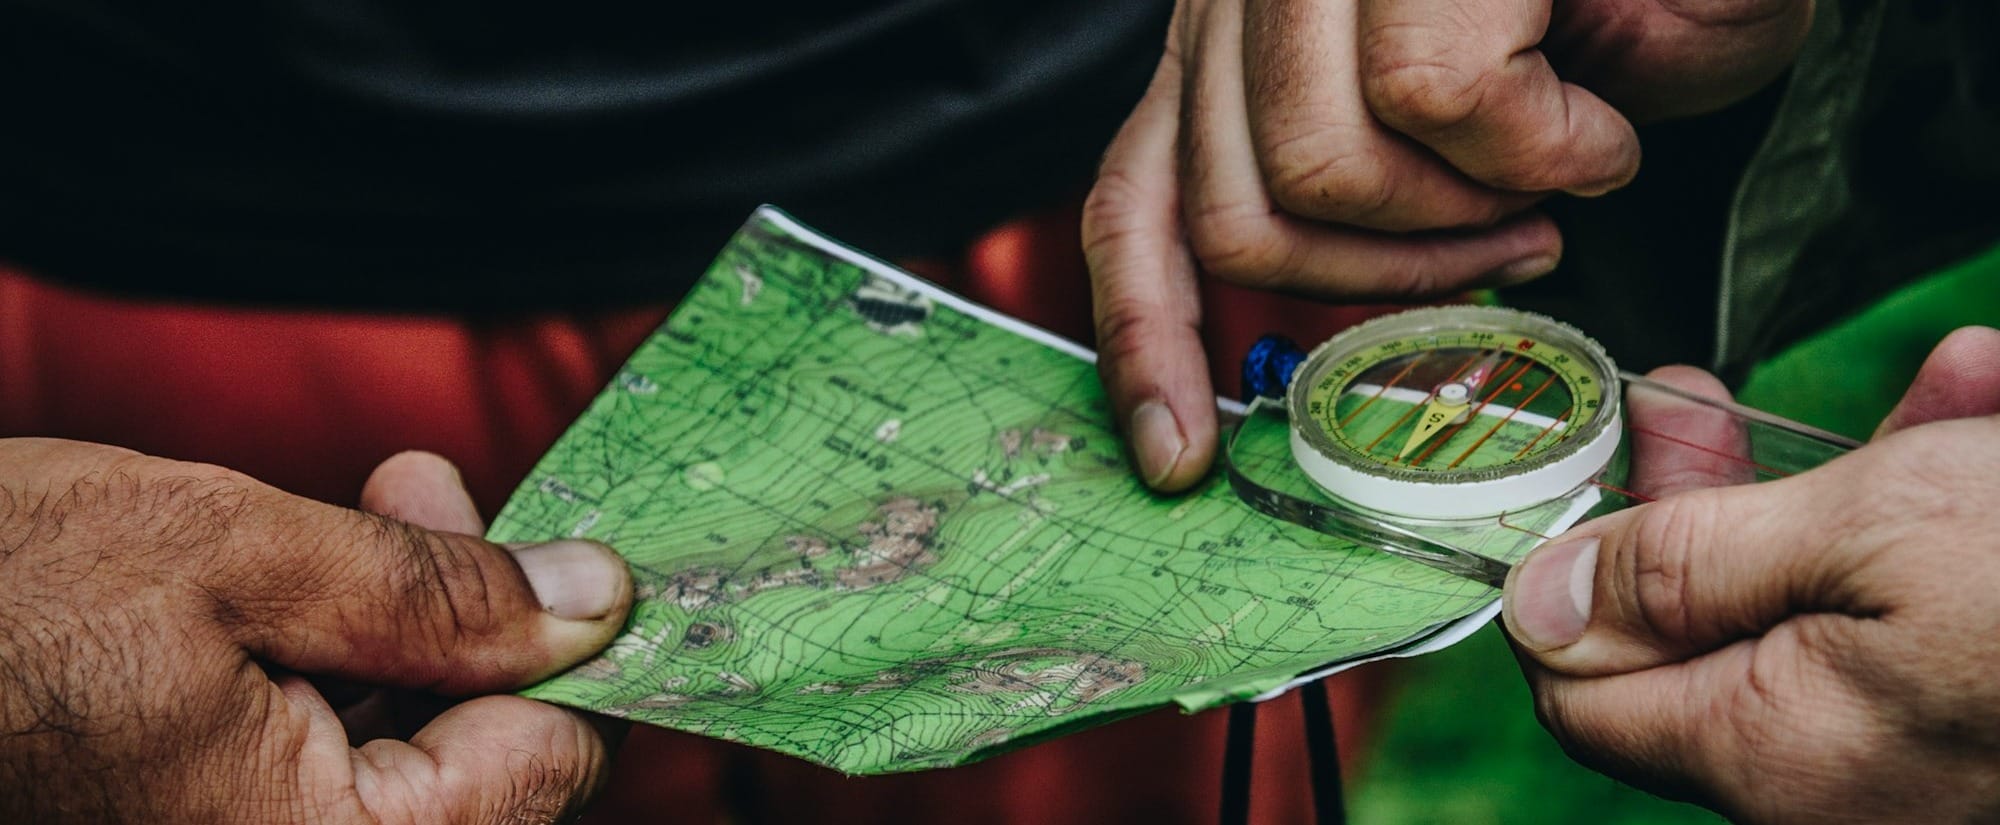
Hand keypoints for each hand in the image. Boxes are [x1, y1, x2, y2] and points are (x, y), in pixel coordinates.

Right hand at [0, 440, 633, 823]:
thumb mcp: (235, 554)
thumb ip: (437, 594)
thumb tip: (594, 604)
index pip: (549, 768)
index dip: (560, 643)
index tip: (544, 545)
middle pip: (486, 772)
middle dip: (478, 623)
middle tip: (423, 496)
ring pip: (410, 768)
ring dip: (412, 637)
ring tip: (370, 516)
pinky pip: (324, 777)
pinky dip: (341, 678)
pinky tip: (311, 586)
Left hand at [1083, 0, 1811, 491]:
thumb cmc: (1627, 6)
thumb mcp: (1467, 117)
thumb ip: (1362, 205)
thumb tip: (1304, 315)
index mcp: (1238, 39)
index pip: (1135, 200)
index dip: (1147, 338)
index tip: (1176, 452)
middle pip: (1233, 216)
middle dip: (1379, 285)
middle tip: (1503, 253)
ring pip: (1323, 169)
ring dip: (1466, 217)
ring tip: (1556, 173)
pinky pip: (1440, 97)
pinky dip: (1544, 146)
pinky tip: (1596, 121)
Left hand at [1504, 327, 1999, 821]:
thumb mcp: (1864, 534)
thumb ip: (1686, 570)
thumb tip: (1538, 601)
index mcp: (1765, 751)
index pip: (1576, 687)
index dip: (1557, 574)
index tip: (1579, 466)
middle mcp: (1822, 783)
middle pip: (1691, 630)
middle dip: (1698, 496)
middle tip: (1694, 401)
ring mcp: (1900, 756)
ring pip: (1816, 604)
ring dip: (1849, 484)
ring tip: (1930, 382)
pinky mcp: (1974, 709)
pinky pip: (1914, 617)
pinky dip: (1932, 518)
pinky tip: (1977, 408)